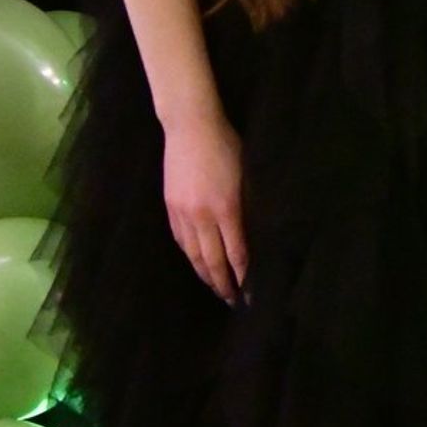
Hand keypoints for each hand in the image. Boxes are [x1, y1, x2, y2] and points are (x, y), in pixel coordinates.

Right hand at [162, 111, 246, 302]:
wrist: (190, 125)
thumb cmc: (226, 145)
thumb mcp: (247, 175)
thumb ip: (249, 207)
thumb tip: (256, 236)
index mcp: (226, 208)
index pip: (237, 254)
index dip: (244, 277)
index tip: (251, 293)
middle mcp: (202, 216)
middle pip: (213, 261)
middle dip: (223, 284)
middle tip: (232, 301)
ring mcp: (183, 212)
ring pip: (193, 254)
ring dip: (205, 274)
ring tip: (215, 288)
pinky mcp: (170, 207)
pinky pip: (180, 240)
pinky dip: (189, 256)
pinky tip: (196, 263)